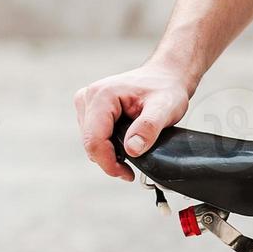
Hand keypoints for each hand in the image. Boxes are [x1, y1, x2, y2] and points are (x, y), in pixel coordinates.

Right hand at [74, 62, 194, 180]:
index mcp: (102, 96)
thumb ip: (149, 127)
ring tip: (133, 151)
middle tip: (131, 169)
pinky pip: (94, 136)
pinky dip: (108, 145)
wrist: (165, 77)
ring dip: (109, 153)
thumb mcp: (165, 108)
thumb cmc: (166, 89)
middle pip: (90, 143)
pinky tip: (125, 144)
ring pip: (91, 141)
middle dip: (110, 160)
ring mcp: (86, 103)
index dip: (108, 163)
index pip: (94, 140)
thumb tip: (132, 150)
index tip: (127, 174)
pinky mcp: (90, 109)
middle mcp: (88, 97)